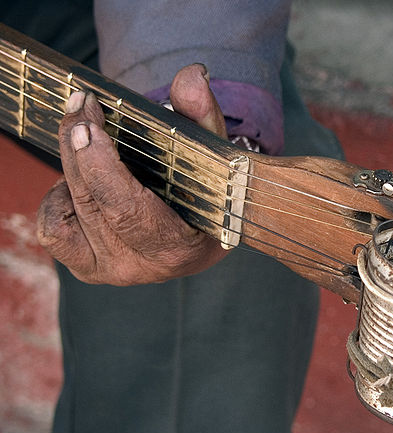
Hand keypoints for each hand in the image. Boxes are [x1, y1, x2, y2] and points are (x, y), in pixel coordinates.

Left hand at [37, 64, 227, 284]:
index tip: (88, 121)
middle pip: (90, 199)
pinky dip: (59, 197)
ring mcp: (108, 270)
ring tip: (89, 141)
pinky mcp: (86, 268)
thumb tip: (192, 75)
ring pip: (66, 209)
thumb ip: (203, 115)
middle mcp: (139, 266)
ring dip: (72, 167)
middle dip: (78, 145)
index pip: (126, 209)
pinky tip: (82, 181)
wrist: (197, 240)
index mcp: (176, 246)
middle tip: (80, 104)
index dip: (100, 165)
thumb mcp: (213, 154)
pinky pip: (52, 229)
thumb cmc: (208, 197)